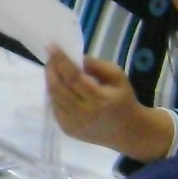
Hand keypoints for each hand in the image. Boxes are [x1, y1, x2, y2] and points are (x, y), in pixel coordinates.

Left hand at [46, 49, 175, 159]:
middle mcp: (84, 113)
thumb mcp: (118, 77)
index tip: (51, 47)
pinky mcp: (67, 129)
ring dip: (50, 81)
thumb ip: (97, 65)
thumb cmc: (123, 99)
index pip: (74, 78)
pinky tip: (60, 87)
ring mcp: (74, 124)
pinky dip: (54, 94)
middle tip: (50, 57)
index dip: (60, 61)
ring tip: (53, 69)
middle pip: (58, 89)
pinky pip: (55, 108)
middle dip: (51, 70)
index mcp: (100, 99)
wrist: (127, 131)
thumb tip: (75, 57)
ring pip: (53, 98)